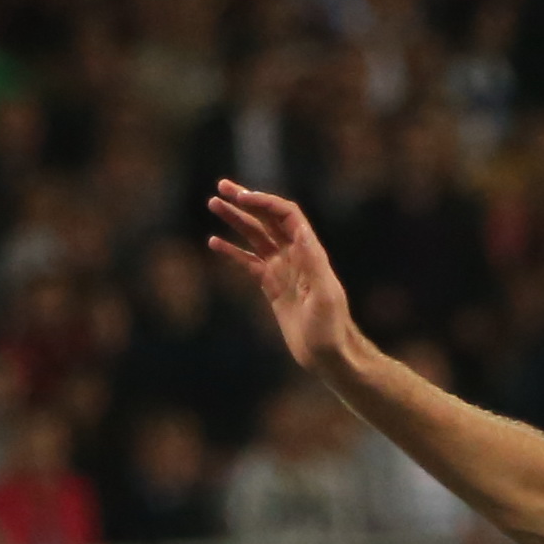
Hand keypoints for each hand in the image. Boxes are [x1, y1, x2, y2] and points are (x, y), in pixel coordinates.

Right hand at [206, 179, 359, 374]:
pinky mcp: (272, 287)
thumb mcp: (324, 296)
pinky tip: (214, 242)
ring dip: (235, 220)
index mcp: (309, 252)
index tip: (240, 197)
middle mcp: (295, 255)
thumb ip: (313, 262)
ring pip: (255, 237)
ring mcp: (283, 270)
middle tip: (221, 187)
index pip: (285, 215)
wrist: (329, 356)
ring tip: (213, 204)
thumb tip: (300, 231)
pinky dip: (232, 251)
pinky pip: (249, 263)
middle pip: (268, 219)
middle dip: (246, 201)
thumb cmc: (330, 329)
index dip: (264, 202)